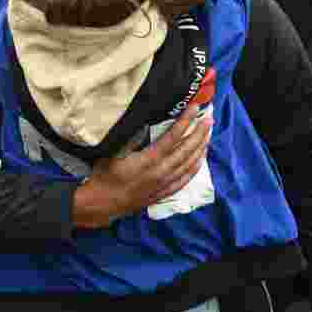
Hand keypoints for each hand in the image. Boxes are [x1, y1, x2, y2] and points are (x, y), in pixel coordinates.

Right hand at [72, 103, 211, 227]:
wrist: (102, 203)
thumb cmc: (105, 175)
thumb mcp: (113, 152)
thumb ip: (131, 137)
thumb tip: (145, 122)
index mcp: (149, 160)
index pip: (173, 137)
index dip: (185, 121)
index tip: (194, 108)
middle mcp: (161, 172)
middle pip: (186, 150)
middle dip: (199, 133)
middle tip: (209, 119)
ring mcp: (164, 184)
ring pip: (188, 165)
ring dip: (200, 149)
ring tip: (208, 135)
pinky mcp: (163, 193)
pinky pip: (185, 180)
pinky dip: (195, 168)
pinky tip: (201, 160)